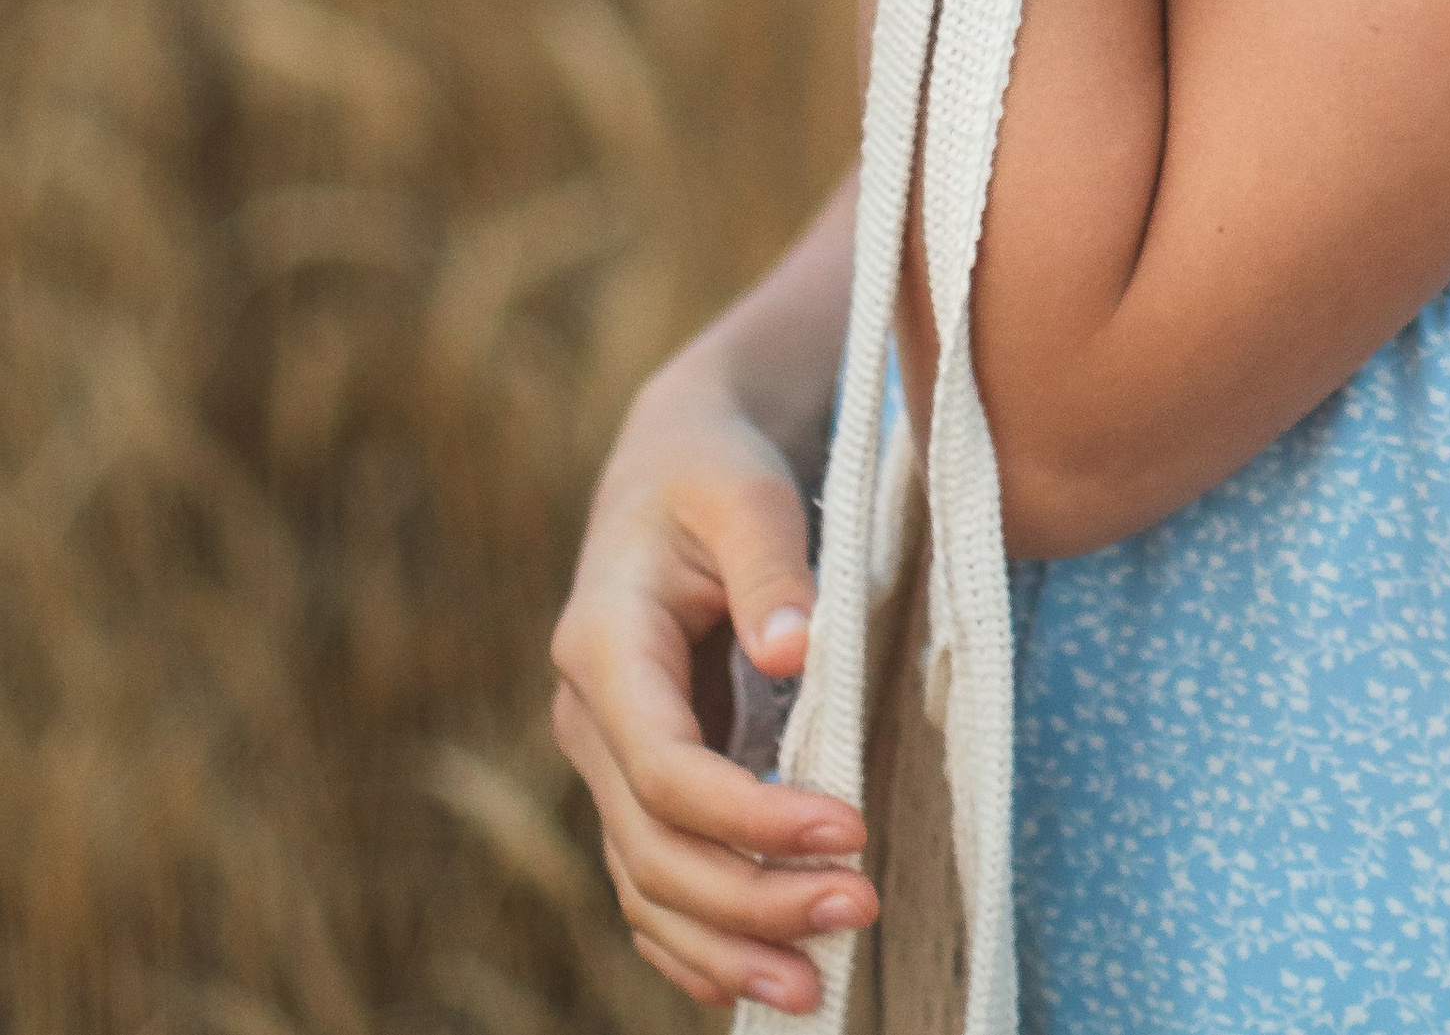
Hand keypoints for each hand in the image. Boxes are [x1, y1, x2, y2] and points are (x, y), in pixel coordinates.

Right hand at [549, 366, 873, 1015]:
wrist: (671, 466)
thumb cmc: (716, 472)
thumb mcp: (745, 492)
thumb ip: (771, 567)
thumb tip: (798, 652)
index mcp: (604, 645)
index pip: (667, 769)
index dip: (752, 817)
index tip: (849, 830)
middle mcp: (589, 718)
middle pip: (656, 849)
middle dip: (753, 898)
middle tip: (860, 910)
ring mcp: (605, 760)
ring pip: (647, 887)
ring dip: (728, 945)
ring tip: (818, 988)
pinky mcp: (636, 782)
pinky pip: (650, 884)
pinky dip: (696, 942)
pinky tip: (758, 979)